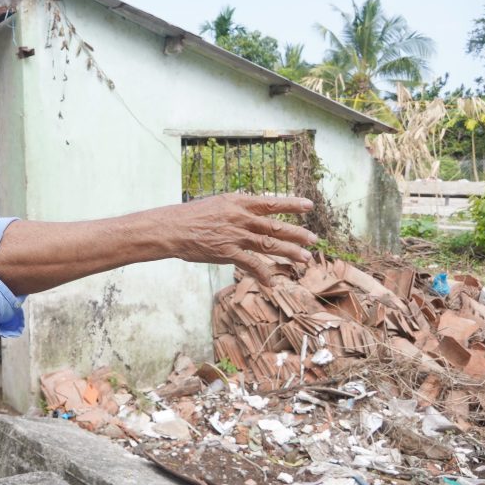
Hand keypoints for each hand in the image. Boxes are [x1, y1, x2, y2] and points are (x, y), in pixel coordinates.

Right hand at [162, 193, 316, 284]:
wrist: (171, 228)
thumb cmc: (190, 216)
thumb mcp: (216, 204)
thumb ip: (237, 208)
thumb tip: (253, 212)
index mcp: (237, 202)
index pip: (270, 202)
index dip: (291, 204)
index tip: (308, 205)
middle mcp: (240, 217)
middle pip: (275, 226)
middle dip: (296, 233)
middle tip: (313, 239)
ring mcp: (235, 235)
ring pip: (269, 245)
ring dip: (289, 253)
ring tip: (304, 259)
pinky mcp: (227, 253)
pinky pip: (251, 265)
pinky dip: (263, 274)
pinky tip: (272, 283)